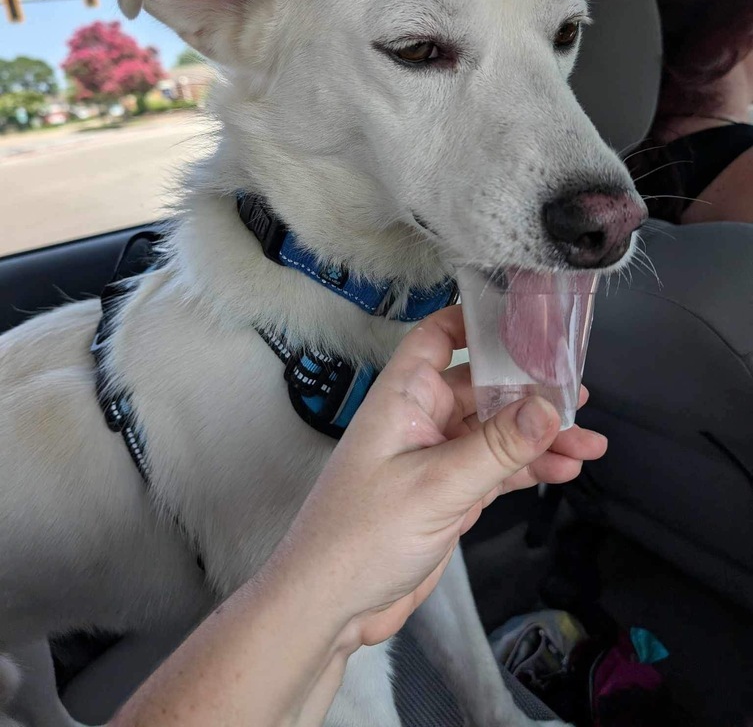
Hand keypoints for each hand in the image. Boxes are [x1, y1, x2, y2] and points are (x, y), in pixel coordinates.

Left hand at [276, 304, 606, 647]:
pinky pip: (496, 469)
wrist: (332, 605)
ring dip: (540, 436)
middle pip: (482, 387)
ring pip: (496, 432)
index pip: (438, 337)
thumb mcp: (437, 486)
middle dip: (530, 392)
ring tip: (589, 442)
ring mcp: (435, 457)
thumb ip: (496, 446)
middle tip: (578, 394)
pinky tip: (564, 469)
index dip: (476, 322)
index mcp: (403, 397)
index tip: (524, 318)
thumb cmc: (359, 536)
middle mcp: (420, 418)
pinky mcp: (448, 493)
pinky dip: (529, 469)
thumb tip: (547, 408)